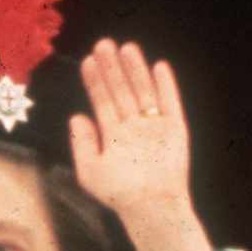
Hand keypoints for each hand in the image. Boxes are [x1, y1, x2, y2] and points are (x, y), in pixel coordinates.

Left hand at [70, 39, 214, 250]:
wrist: (151, 207)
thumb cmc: (120, 194)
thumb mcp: (89, 171)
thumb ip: (82, 143)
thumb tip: (76, 116)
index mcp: (113, 135)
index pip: (102, 101)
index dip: (95, 81)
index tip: (88, 60)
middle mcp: (133, 127)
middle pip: (121, 91)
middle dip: (112, 68)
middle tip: (103, 44)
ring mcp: (154, 127)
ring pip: (143, 92)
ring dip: (135, 70)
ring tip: (127, 48)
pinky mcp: (175, 130)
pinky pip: (170, 103)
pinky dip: (165, 85)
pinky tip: (158, 66)